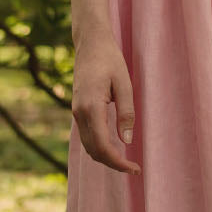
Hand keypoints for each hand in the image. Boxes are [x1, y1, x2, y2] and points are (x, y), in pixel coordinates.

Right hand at [71, 33, 140, 174]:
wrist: (90, 43)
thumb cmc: (110, 60)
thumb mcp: (124, 84)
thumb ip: (126, 113)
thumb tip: (127, 141)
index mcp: (91, 107)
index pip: (103, 146)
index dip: (118, 162)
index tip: (135, 168)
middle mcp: (80, 112)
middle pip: (94, 151)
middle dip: (113, 164)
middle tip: (134, 168)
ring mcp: (76, 112)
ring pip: (88, 146)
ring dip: (105, 157)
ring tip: (126, 160)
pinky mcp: (78, 110)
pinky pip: (87, 136)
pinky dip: (99, 147)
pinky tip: (114, 147)